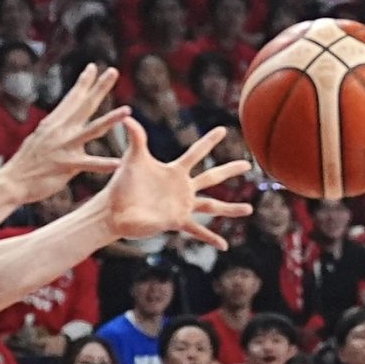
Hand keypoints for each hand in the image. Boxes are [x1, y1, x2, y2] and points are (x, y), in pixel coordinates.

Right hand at [0, 64, 127, 200]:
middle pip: (85, 105)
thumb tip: (63, 121)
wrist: (11, 182)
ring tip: (128, 110)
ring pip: (92, 130)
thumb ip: (55, 129)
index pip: (71, 98)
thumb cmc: (27, 163)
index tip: (93, 66)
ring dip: (111, 119)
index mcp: (54, 123)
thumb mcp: (41, 138)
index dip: (83, 82)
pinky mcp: (65, 165)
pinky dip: (105, 164)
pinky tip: (120, 162)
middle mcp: (60, 130)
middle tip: (113, 70)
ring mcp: (63, 146)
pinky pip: (89, 164)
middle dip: (100, 87)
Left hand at [99, 127, 252, 245]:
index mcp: (175, 171)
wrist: (114, 210)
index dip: (209, 141)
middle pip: (212, 177)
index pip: (196, 153)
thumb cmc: (122, 184)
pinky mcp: (176, 221)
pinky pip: (197, 230)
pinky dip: (211, 238)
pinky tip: (224, 246)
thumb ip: (136, 137)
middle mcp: (182, 188)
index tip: (223, 130)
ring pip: (212, 205)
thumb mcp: (133, 159)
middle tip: (248, 165)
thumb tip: (127, 117)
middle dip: (230, 170)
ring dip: (231, 208)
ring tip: (249, 209)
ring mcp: (182, 205)